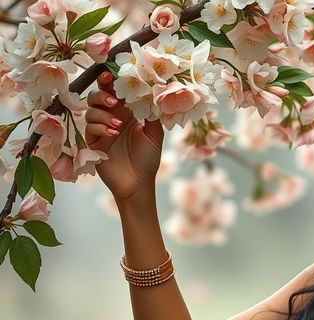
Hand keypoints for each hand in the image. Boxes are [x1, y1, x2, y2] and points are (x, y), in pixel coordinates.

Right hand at [85, 71, 164, 202]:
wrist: (138, 184)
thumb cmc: (147, 159)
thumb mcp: (154, 134)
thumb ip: (151, 113)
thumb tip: (151, 91)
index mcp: (126, 113)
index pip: (114, 90)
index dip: (111, 80)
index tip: (111, 72)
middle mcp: (111, 117)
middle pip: (97, 95)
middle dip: (101, 93)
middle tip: (112, 100)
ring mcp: (100, 130)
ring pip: (90, 110)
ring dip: (103, 113)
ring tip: (118, 124)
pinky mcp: (93, 143)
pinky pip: (90, 127)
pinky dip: (100, 127)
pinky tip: (113, 133)